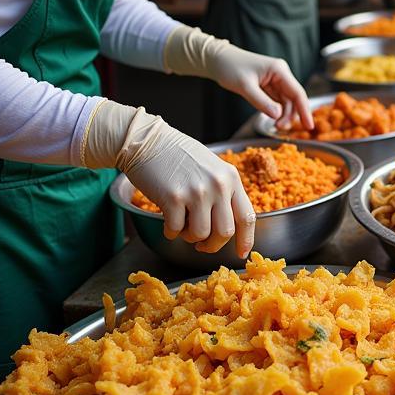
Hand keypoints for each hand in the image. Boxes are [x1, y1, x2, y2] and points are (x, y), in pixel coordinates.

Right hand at [84, 103, 255, 255]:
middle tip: (202, 245)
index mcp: (231, 178)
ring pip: (201, 234)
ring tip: (183, 226)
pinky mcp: (174, 197)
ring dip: (190, 238)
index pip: (247, 216)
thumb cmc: (178, 155)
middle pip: (225, 232)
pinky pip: (176, 230)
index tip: (241, 254)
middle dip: (213, 245)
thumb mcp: (212, 168)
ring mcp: (197, 191)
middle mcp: (218, 185)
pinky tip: (167, 221)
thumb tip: (228, 227)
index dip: (246, 240)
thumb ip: (224, 192)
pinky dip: (171, 232)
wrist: (147, 141)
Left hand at [164, 27, 311, 130]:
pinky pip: (277, 100)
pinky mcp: (269, 85)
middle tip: (279, 128)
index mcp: (279, 70)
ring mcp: (275, 80)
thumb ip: (261, 102)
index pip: (297, 93)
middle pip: (293, 99)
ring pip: (286, 102)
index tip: (310, 126)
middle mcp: (281, 74)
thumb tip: (278, 116)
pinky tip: (271, 118)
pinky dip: (276, 111)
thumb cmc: (230, 68)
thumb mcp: (245, 86)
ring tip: (274, 126)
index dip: (304, 110)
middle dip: (290, 115)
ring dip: (283, 115)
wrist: (217, 59)